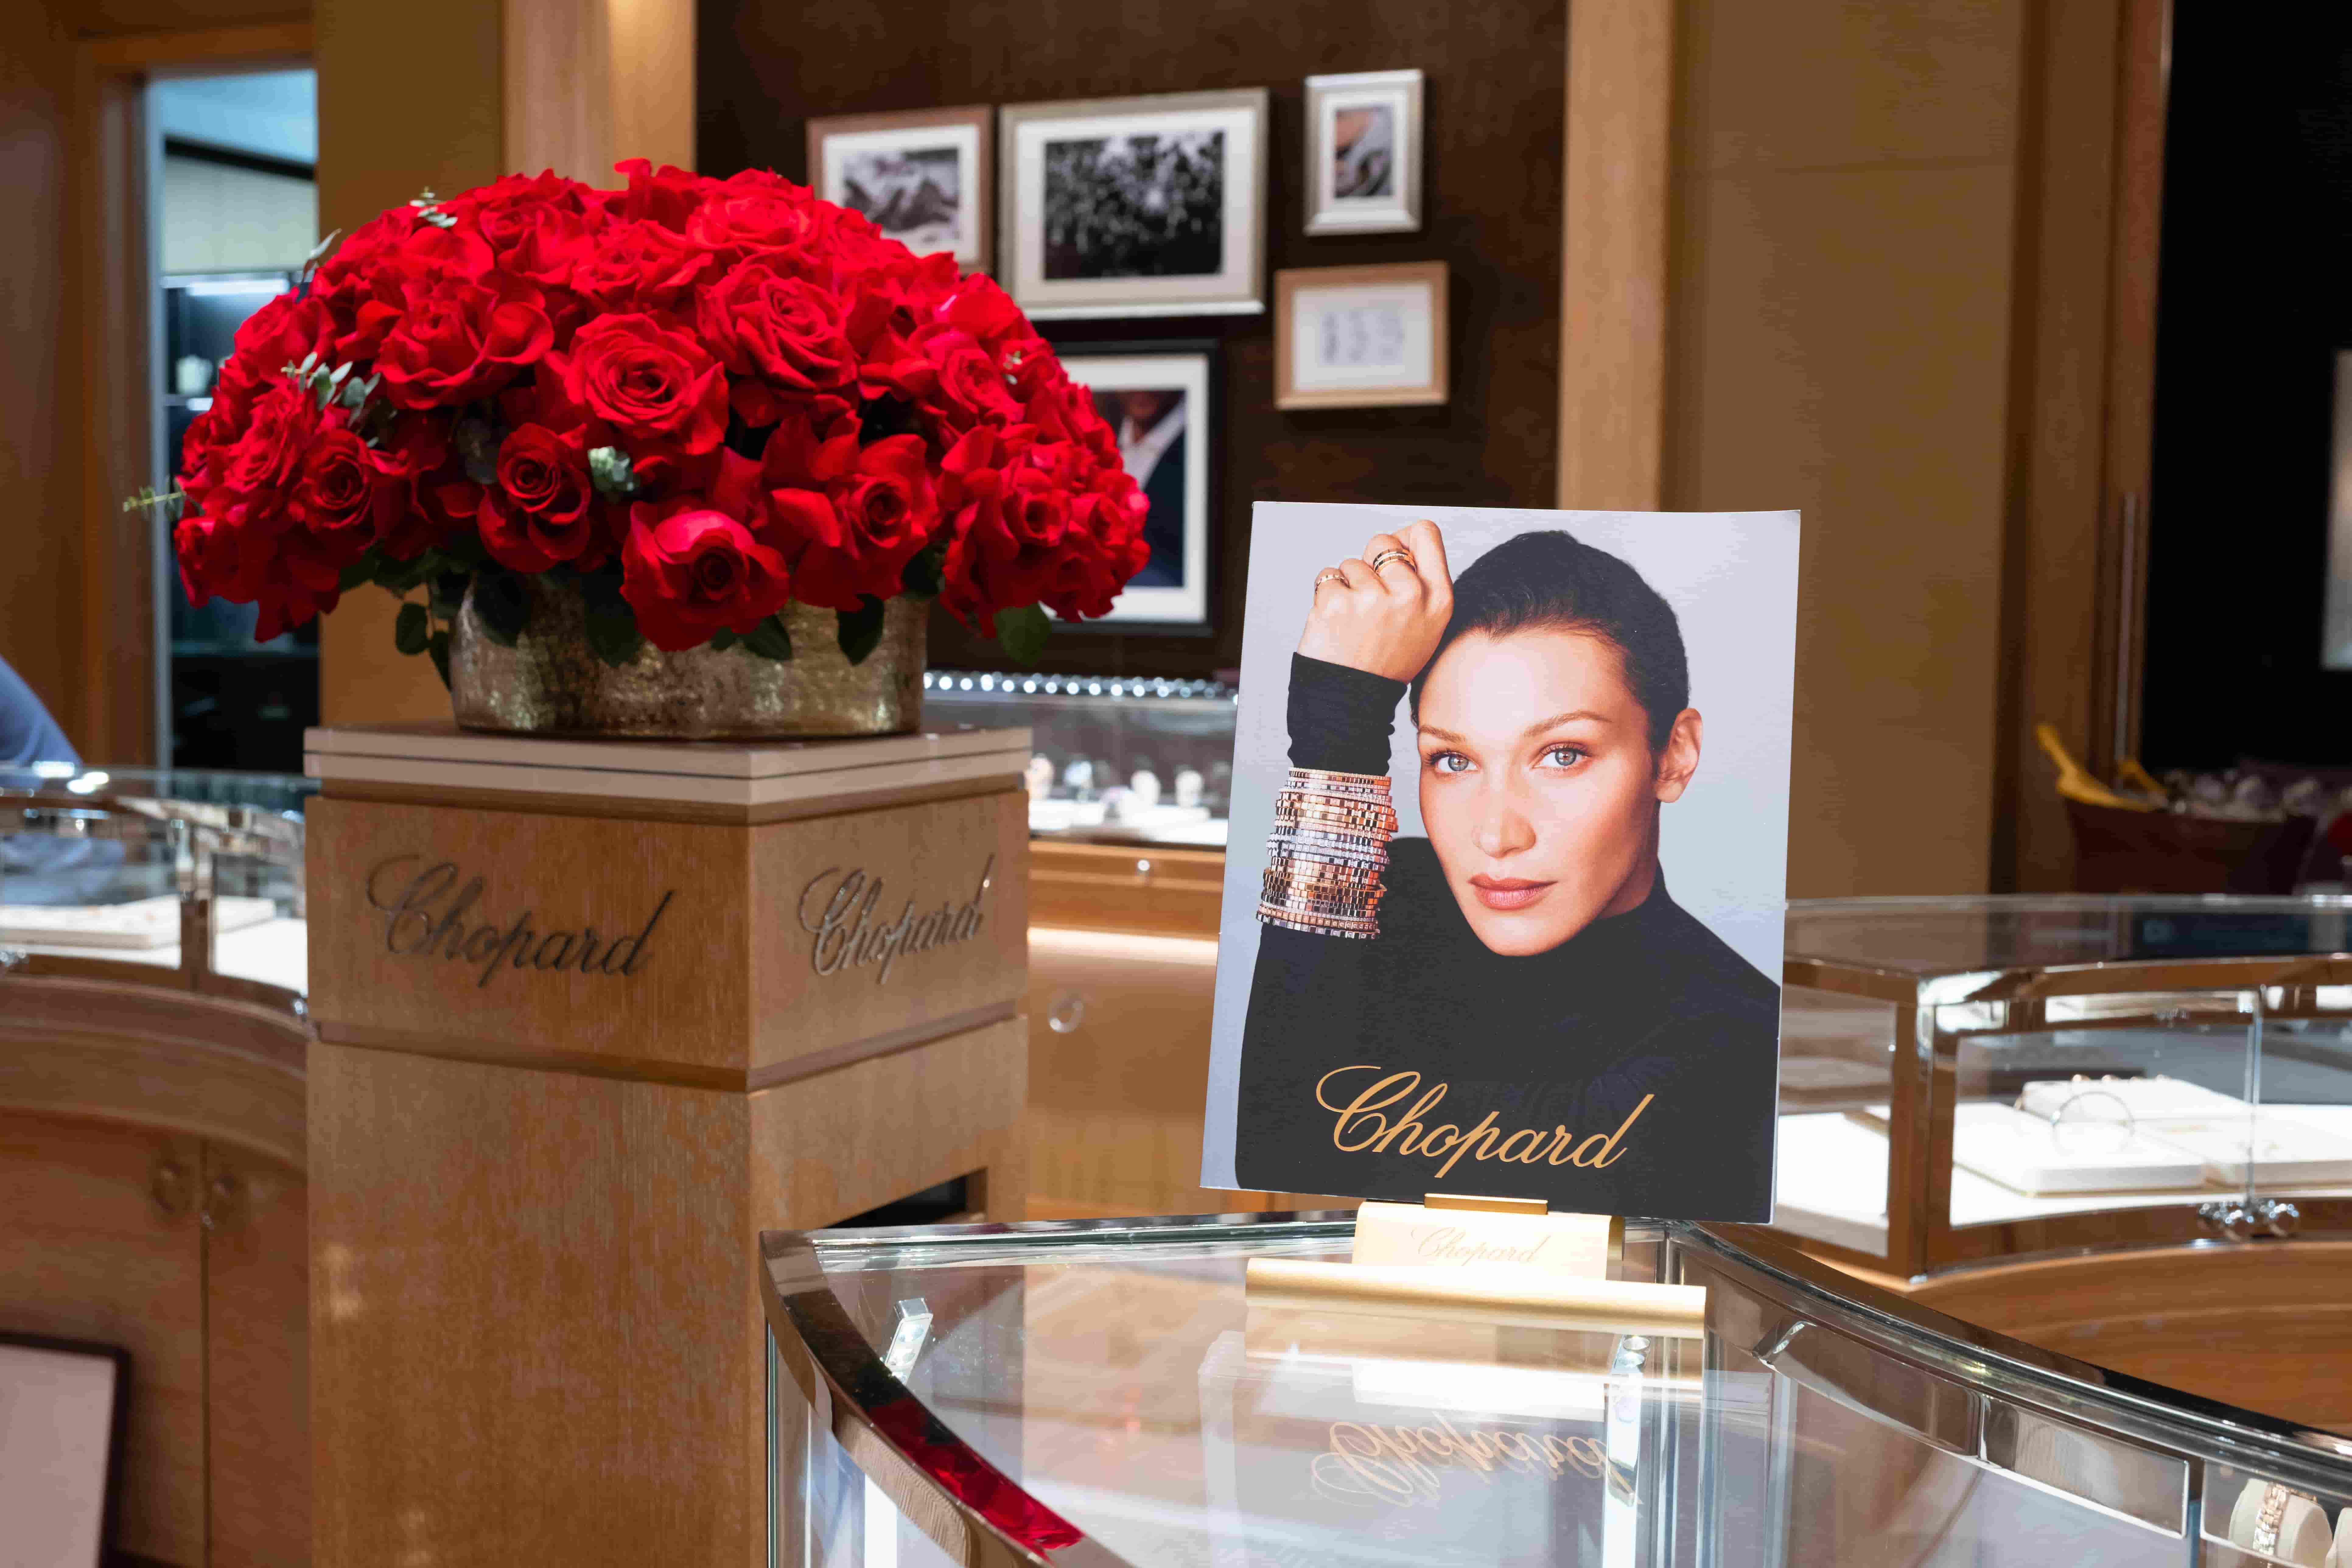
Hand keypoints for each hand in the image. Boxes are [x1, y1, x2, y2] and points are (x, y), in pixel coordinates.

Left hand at [1296, 519, 1453, 682]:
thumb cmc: (1386, 662)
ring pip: (1352, 563)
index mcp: (1438, 598)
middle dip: (1370, 563)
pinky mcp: (1339, 603)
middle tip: (1368, 599)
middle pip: (1383, 541)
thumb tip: (1401, 539)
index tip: (1391, 561)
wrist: (1352, 701)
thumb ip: (1421, 583)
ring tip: (1353, 621)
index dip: (1404, 539)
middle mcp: (1411, 595)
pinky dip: (1325, 596)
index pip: (1426, 531)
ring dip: (1347, 585)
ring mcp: (1373, 598)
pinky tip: (1335, 624)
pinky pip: (1327, 577)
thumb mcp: (1424, 627)